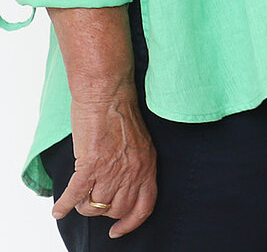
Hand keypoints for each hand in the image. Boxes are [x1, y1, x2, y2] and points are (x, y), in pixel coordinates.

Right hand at [52, 89, 157, 236]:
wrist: (108, 95)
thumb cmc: (121, 115)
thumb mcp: (140, 144)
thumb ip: (135, 167)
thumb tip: (124, 187)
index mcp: (148, 166)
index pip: (144, 207)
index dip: (130, 224)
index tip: (117, 232)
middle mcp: (133, 171)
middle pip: (117, 210)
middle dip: (103, 212)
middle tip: (93, 205)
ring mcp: (112, 170)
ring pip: (95, 206)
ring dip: (84, 207)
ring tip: (78, 200)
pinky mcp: (91, 165)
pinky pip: (75, 195)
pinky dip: (64, 206)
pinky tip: (58, 210)